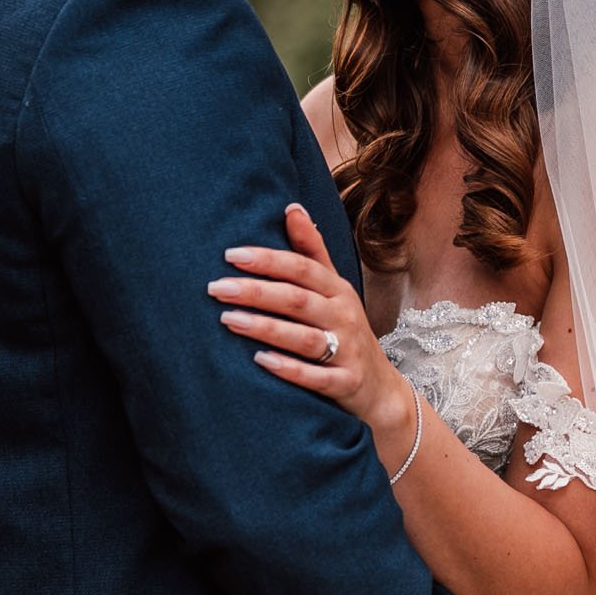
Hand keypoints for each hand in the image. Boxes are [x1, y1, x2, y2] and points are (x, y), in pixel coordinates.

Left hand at [210, 204, 412, 443]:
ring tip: (228, 319)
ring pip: (304, 338)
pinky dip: (288, 369)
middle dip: (256, 291)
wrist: (379, 388)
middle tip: (216, 287)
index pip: (302, 268)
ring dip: (266, 328)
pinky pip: (315, 376)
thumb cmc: (345, 331)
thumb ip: (311, 251)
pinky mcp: (345, 383)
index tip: (231, 255)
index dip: (268, 260)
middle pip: (298, 299)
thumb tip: (291, 207)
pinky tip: (259, 361)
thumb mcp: (334, 289)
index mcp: (337, 291)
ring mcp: (347, 351)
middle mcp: (344, 317)